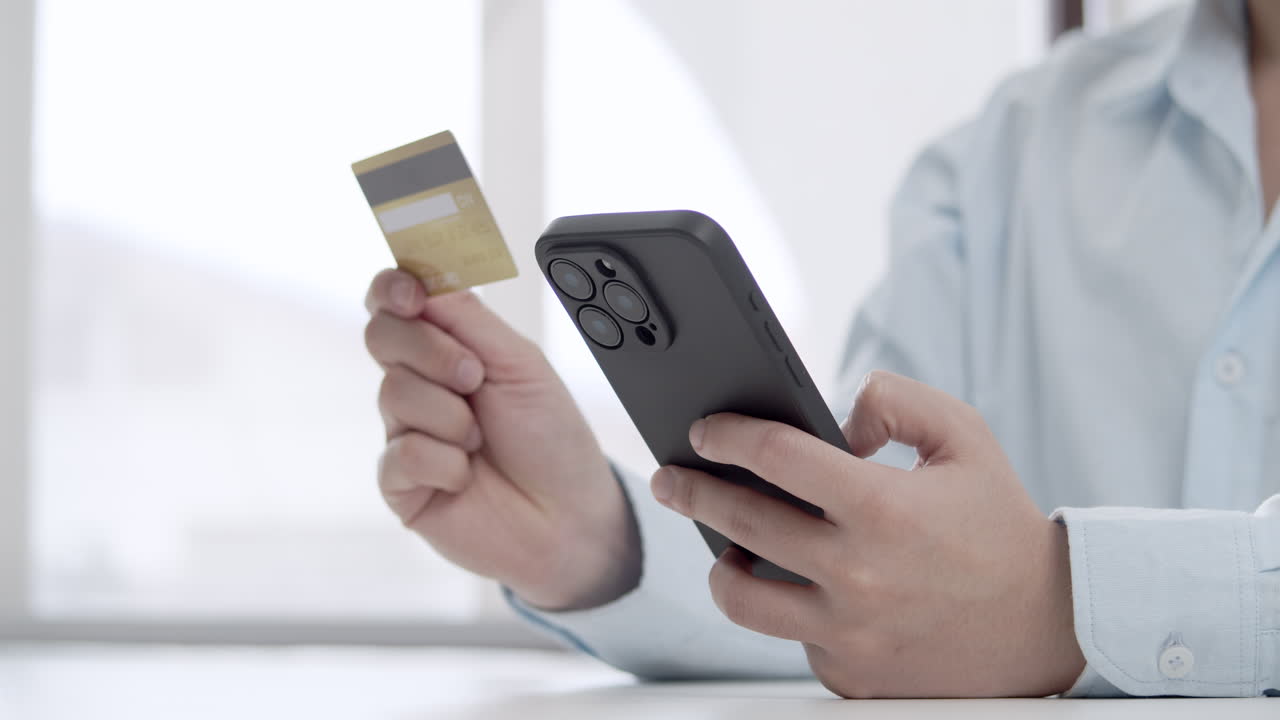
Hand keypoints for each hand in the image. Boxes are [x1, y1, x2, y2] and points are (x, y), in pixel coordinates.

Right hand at [364, 269, 638, 609]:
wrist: (569, 516)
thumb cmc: (551, 439)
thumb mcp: (521, 365)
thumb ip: (468, 319)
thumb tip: (420, 276)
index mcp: (448, 347)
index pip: (395, 301)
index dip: (393, 288)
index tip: (412, 295)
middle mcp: (419, 383)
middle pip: (381, 335)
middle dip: (432, 351)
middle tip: (475, 378)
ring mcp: (405, 431)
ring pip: (394, 393)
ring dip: (452, 416)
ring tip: (482, 440)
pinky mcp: (400, 483)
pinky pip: (401, 453)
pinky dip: (445, 462)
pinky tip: (466, 476)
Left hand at [649, 371, 1083, 697]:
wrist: (1046, 625)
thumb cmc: (998, 526)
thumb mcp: (963, 437)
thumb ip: (895, 401)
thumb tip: (834, 419)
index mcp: (881, 507)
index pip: (775, 457)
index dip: (727, 436)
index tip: (705, 432)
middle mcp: (856, 573)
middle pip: (739, 522)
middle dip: (690, 491)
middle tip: (671, 479)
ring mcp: (848, 631)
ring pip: (741, 596)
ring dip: (718, 564)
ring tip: (720, 545)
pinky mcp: (848, 673)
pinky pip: (791, 635)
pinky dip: (788, 609)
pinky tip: (797, 588)